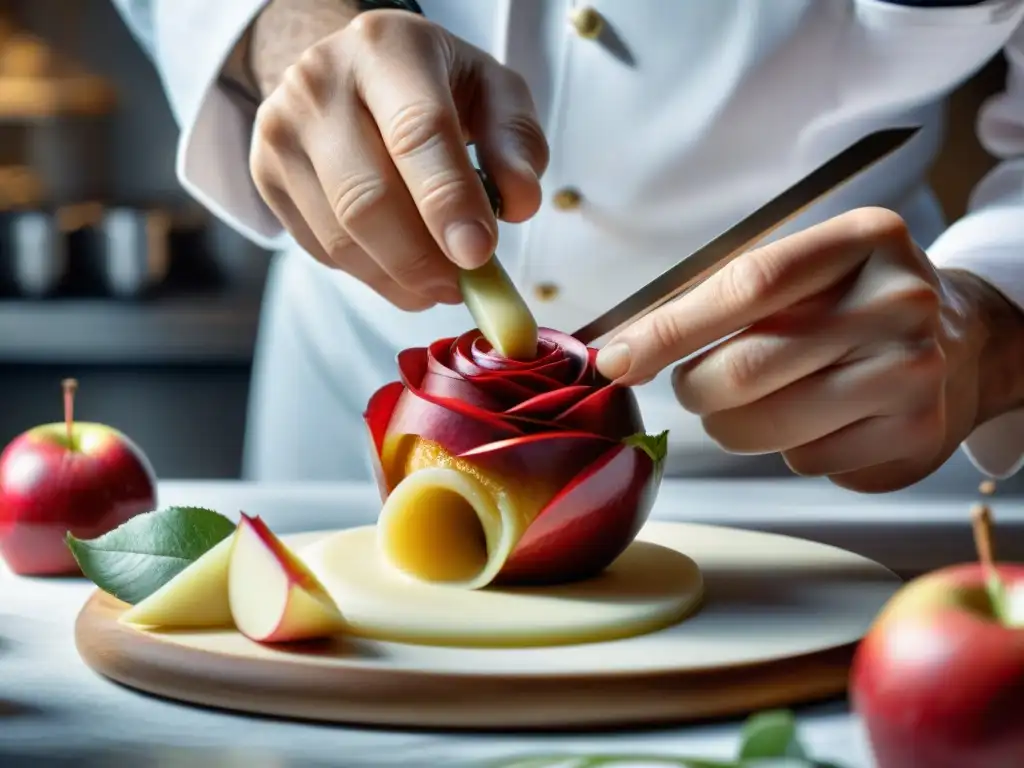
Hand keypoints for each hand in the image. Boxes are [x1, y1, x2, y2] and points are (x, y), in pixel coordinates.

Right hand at [247, 3, 547, 309]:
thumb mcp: (491, 91)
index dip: (448, 201)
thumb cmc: (432, 86)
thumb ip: (517, 141)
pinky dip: (370, 274)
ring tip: (439, 282)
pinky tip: (401, 266)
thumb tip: (519, 204)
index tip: (479, 254)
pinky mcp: (265, 174)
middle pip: (366, 198)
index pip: (417, 132)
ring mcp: (281, 131)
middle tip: (462, 286)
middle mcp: (320, 84)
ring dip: (398, 278)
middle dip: (421, 260)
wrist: (348, 71)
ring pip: (340, 237)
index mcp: (386, 49)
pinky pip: (321, 250)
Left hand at [595, 207, 1008, 491]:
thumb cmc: (850, 303)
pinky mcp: (912, 438)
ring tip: (757, 400)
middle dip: (694, 388)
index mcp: (863, 241)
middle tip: (694, 385)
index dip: (668, 329)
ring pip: (763, 427)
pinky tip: (821, 418)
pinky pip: (803, 461)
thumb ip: (719, 296)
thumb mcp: (804, 270)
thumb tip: (621, 351)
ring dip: (731, 425)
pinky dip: (789, 447)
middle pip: (745, 369)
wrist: (959, 344)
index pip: (746, 286)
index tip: (614, 359)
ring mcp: (913, 376)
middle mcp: (898, 305)